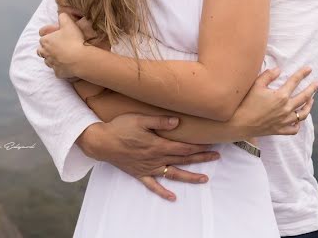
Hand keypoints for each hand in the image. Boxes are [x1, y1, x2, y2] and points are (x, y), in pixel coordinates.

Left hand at [37, 13, 87, 78]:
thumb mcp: (69, 23)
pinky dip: (60, 67)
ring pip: (47, 61)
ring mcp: (51, 64)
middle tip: (56, 46)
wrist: (80, 58)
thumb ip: (63, 17)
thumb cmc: (74, 40)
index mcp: (45, 41)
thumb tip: (61, 14)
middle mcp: (45, 53)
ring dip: (52, 58)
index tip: (56, 36)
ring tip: (62, 55)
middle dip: (46, 49)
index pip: (42, 37)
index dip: (48, 36)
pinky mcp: (57, 73)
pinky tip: (67, 65)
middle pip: (40, 51)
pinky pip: (57, 70)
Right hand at [78, 114, 219, 201]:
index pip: (183, 147)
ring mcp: (148, 168)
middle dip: (201, 158)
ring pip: (173, 174)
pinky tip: (172, 198)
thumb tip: (177, 122)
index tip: (211, 143)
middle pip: (183, 160)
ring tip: (204, 179)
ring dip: (189, 177)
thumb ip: (159, 121)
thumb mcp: (140, 119)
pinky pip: (153, 185)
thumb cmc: (120, 127)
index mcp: (158, 145)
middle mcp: (155, 158)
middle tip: (216, 157)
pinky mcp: (139, 174)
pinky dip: (163, 192)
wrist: (100, 142)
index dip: (198, 145)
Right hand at [231, 66, 317, 136]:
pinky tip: (298, 119)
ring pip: (303, 114)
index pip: (295, 81)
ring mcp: (284, 121)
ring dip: (309, 106)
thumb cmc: (245, 102)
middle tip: (317, 83)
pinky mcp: (279, 130)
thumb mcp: (256, 85)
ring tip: (311, 100)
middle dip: (312, 89)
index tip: (309, 68)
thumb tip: (279, 70)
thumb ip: (268, 76)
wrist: (238, 124)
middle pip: (304, 97)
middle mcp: (286, 109)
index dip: (303, 73)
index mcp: (281, 96)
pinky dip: (298, 124)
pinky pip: (294, 129)